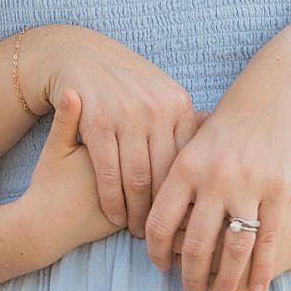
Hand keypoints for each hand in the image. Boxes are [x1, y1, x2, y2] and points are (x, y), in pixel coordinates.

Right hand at [21, 26, 202, 240]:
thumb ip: (181, 124)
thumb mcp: (157, 95)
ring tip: (138, 231)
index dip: (187, 197)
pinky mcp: (98, 123)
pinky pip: (110, 175)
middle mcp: (157, 108)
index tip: (185, 221)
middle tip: (162, 237)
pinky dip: (113, 202)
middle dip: (165, 212)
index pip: (189, 163)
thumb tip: (213, 157)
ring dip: (138, 213)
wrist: (77, 54)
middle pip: (168, 176)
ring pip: (139, 180)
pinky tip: (114, 217)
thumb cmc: (123, 83)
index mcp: (177, 104)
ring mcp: (127, 114)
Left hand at [145, 69, 290, 290]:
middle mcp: (214, 178)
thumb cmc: (230, 118)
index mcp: (186, 165)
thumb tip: (153, 215)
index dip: (156, 250)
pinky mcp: (279, 190)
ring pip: (234, 248)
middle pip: (197, 243)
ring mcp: (249, 186)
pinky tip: (255, 290)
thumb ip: (177, 175)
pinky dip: (261, 269)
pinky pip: (268, 240)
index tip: (157, 266)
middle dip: (191, 277)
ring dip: (226, 281)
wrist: (276, 92)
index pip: (161, 220)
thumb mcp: (194, 140)